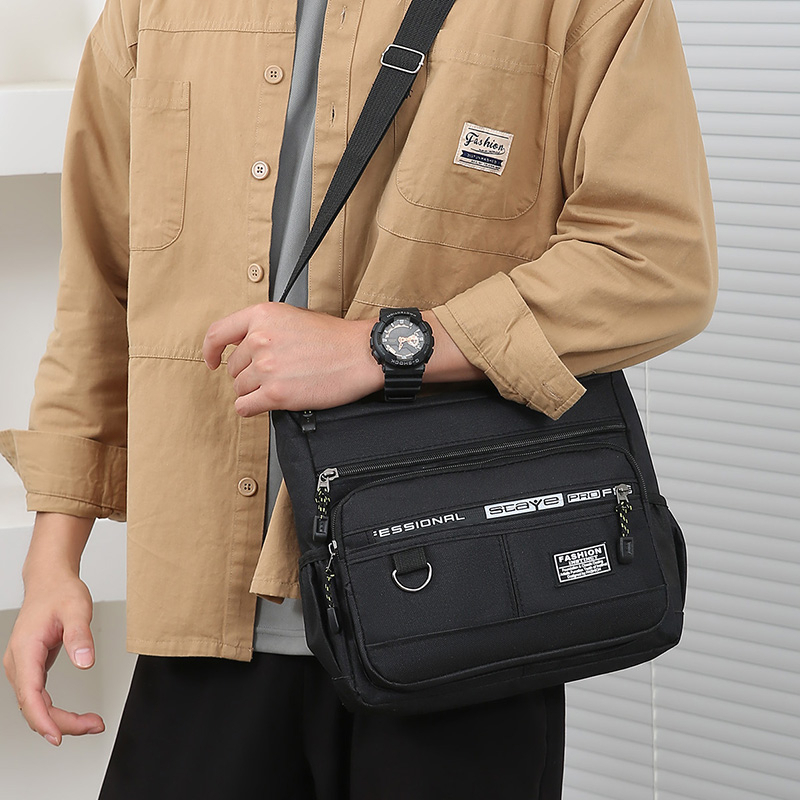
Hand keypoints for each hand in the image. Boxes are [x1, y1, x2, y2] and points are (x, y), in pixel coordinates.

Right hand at [4, 569, 103, 745]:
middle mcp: (19, 662)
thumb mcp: (77, 609)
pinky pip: (39, 697)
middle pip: (33, 706)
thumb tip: (85, 662)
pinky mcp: (31, 668)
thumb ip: (80, 635)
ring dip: (59, 719)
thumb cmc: (60, 592)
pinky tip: (73, 716)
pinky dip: (55, 710)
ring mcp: (23, 667)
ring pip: (35, 705)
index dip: (43, 719)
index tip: (58, 736)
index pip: (30, 694)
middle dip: (61, 723)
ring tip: (91, 723)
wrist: (50, 581)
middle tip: (94, 726)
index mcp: (26, 650)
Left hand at [203, 302, 382, 415]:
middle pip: (233, 368)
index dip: (210, 351)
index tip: (212, 360)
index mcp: (262, 316)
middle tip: (273, 375)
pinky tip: (266, 404)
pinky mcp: (275, 394)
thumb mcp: (293, 317)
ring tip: (279, 387)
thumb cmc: (335, 338)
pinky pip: (245, 407)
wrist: (361, 354)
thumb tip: (246, 346)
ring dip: (255, 392)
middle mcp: (260, 340)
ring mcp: (266, 368)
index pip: (218, 333)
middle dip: (248, 374)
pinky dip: (252, 408)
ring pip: (240, 388)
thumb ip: (265, 328)